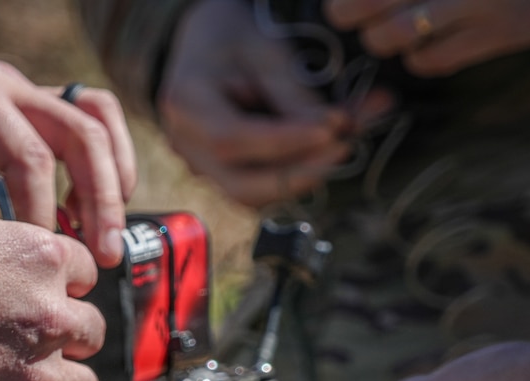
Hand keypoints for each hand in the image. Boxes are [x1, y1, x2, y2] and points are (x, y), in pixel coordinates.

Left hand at [0, 51, 135, 267]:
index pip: (31, 157)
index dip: (41, 217)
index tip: (36, 263)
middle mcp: (1, 83)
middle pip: (82, 131)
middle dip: (100, 198)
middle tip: (103, 256)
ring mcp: (14, 90)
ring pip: (94, 118)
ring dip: (111, 174)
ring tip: (107, 234)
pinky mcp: (16, 107)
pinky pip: (79, 122)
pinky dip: (94, 163)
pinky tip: (79, 213)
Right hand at [0, 213, 105, 380]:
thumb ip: (2, 252)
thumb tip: (15, 271)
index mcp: (39, 259)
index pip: (86, 274)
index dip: (63, 290)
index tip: (47, 301)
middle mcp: (48, 315)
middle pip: (90, 333)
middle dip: (65, 340)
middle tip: (34, 347)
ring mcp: (31, 375)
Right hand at [158, 0, 390, 208]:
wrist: (205, 40)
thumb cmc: (233, 38)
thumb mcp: (265, 52)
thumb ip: (294, 94)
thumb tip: (336, 130)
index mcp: (186, 104)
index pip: (232, 139)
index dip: (285, 142)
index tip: (331, 131)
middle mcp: (186, 144)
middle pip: (239, 185)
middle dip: (297, 174)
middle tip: (343, 148)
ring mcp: (199, 164)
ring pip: (252, 194)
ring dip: (302, 177)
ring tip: (342, 144)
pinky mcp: (219, 173)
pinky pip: (258, 186)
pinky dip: (294, 173)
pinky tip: (324, 150)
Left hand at [324, 0, 529, 76]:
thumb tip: (361, 4)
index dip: (347, 1)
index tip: (347, 5)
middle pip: (359, 6)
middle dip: (349, 13)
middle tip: (355, 15)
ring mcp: (475, 2)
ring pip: (389, 37)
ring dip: (383, 39)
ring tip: (396, 31)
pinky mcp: (498, 34)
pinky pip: (430, 62)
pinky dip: (421, 59)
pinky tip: (434, 46)